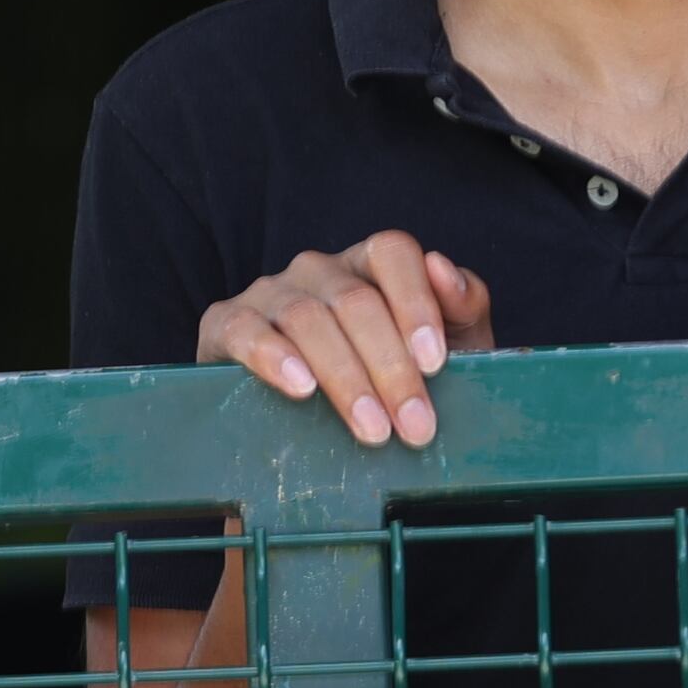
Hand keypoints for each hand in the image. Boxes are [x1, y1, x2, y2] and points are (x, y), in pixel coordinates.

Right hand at [196, 230, 495, 449]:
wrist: (314, 436)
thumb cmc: (384, 386)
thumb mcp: (445, 351)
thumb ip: (463, 308)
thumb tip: (445, 270)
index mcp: (368, 266)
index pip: (392, 252)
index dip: (416, 302)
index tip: (435, 364)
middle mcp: (318, 270)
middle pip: (355, 299)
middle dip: (390, 368)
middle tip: (414, 426)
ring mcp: (269, 293)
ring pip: (307, 318)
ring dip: (344, 377)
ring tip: (371, 429)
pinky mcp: (224, 324)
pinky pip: (245, 330)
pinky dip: (273, 357)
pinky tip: (300, 388)